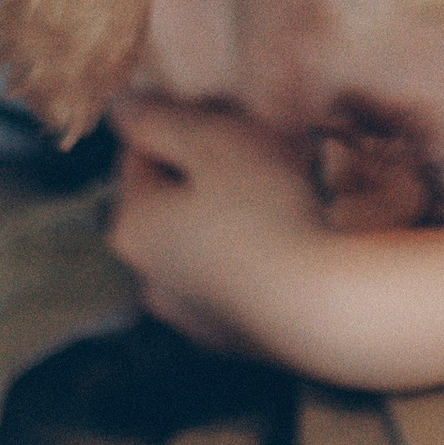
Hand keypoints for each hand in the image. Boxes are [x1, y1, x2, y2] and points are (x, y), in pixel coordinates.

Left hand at [107, 93, 339, 365]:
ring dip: (230, 212)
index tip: (228, 114)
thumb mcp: (210, 142)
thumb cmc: (265, 212)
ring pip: (202, 240)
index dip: (184, 122)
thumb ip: (157, 119)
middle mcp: (148, 276)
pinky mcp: (231, 337)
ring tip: (284, 191)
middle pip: (170, 199)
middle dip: (208, 169)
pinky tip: (290, 240)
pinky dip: (251, 255)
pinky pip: (233, 278)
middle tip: (261, 149)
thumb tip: (121, 107)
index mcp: (131, 225)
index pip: (139, 152)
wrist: (323, 306)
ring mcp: (190, 314)